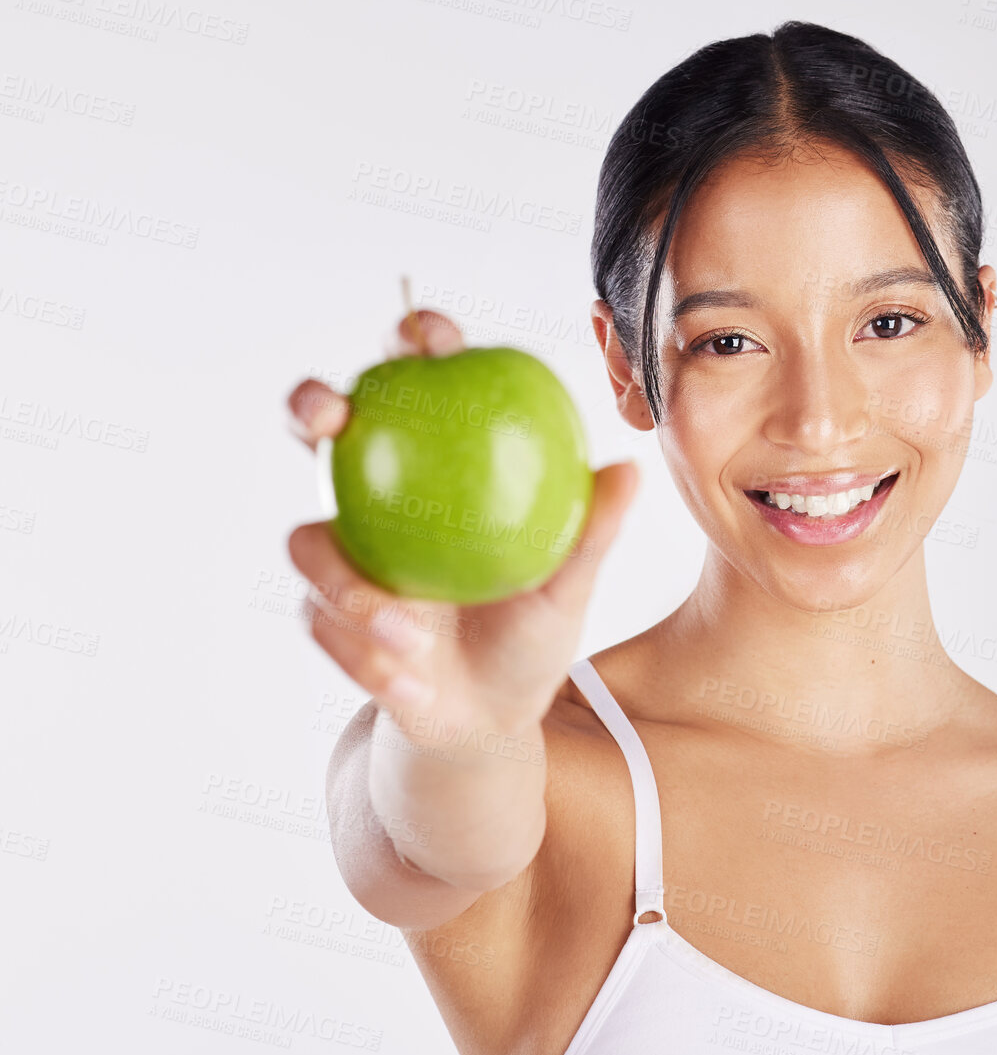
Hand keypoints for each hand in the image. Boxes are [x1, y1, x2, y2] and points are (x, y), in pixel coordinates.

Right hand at [284, 309, 638, 748]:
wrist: (490, 717)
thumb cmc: (532, 632)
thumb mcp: (570, 586)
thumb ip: (590, 532)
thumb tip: (630, 469)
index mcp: (437, 469)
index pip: (417, 387)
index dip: (411, 343)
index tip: (427, 337)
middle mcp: (378, 499)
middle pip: (322, 429)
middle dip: (311, 403)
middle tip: (332, 416)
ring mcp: (345, 556)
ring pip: (309, 543)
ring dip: (350, 587)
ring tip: (408, 634)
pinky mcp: (326, 615)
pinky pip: (325, 624)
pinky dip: (366, 654)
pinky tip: (407, 680)